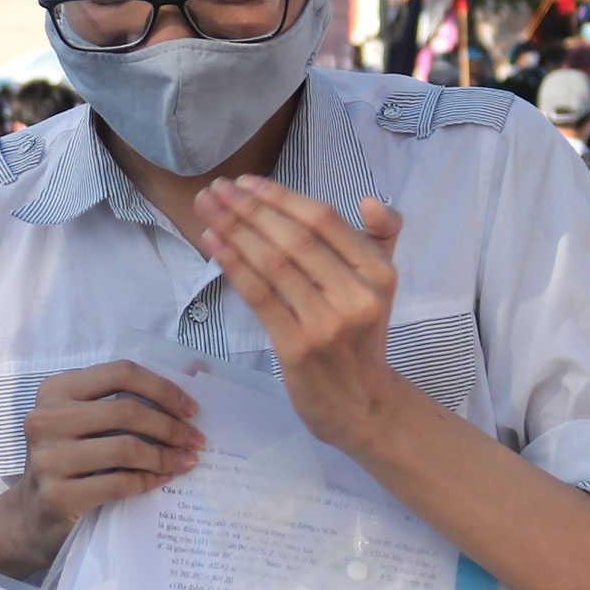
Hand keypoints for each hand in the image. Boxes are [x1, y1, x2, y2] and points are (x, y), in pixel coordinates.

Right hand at [0, 361, 202, 570]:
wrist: (33, 514)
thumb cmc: (72, 460)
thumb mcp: (89, 422)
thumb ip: (130, 395)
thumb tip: (195, 367)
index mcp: (56, 389)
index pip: (120, 373)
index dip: (162, 388)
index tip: (191, 409)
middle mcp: (46, 418)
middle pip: (127, 411)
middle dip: (171, 426)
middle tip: (196, 441)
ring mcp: (48, 458)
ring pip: (126, 448)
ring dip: (165, 456)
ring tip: (186, 462)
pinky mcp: (57, 495)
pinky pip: (119, 483)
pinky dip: (149, 480)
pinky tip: (163, 479)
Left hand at [192, 178, 411, 450]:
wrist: (361, 408)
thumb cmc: (362, 339)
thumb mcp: (382, 288)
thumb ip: (380, 239)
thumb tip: (370, 200)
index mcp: (379, 273)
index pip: (324, 220)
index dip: (281, 197)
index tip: (246, 182)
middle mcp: (357, 295)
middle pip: (294, 238)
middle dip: (248, 208)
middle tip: (216, 188)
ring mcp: (327, 323)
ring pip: (273, 263)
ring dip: (233, 229)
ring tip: (206, 207)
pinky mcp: (298, 347)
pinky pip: (259, 296)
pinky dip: (233, 265)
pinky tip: (212, 243)